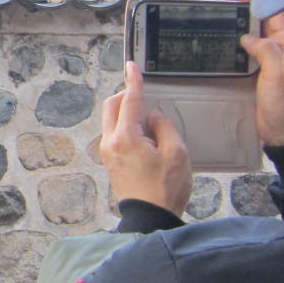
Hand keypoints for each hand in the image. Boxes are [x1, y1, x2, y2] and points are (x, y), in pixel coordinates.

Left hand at [101, 62, 192, 216]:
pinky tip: (145, 138)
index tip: (131, 65)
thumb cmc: (165, 188)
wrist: (150, 217)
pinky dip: (126, 127)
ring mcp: (107, 152)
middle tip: (145, 97)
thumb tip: (152, 117)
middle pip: (112, 106)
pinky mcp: (109, 161)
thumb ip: (163, 126)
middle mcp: (110, 142)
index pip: (129, 100)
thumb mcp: (176, 152)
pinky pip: (114, 134)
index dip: (133, 81)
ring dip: (127, 113)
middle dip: (127, 96)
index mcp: (126, 137)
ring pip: (111, 119)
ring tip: (151, 127)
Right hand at [222, 0, 283, 148]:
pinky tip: (219, 35)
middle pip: (260, 20)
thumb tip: (249, 37)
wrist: (281, 135)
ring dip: (234, 21)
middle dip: (243, 6)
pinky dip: (229, 41)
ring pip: (249, 34)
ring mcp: (264, 62)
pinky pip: (241, 52)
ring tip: (217, 11)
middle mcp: (277, 50)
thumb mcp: (279, 73)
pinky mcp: (252, 74)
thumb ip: (266, 50)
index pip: (276, 13)